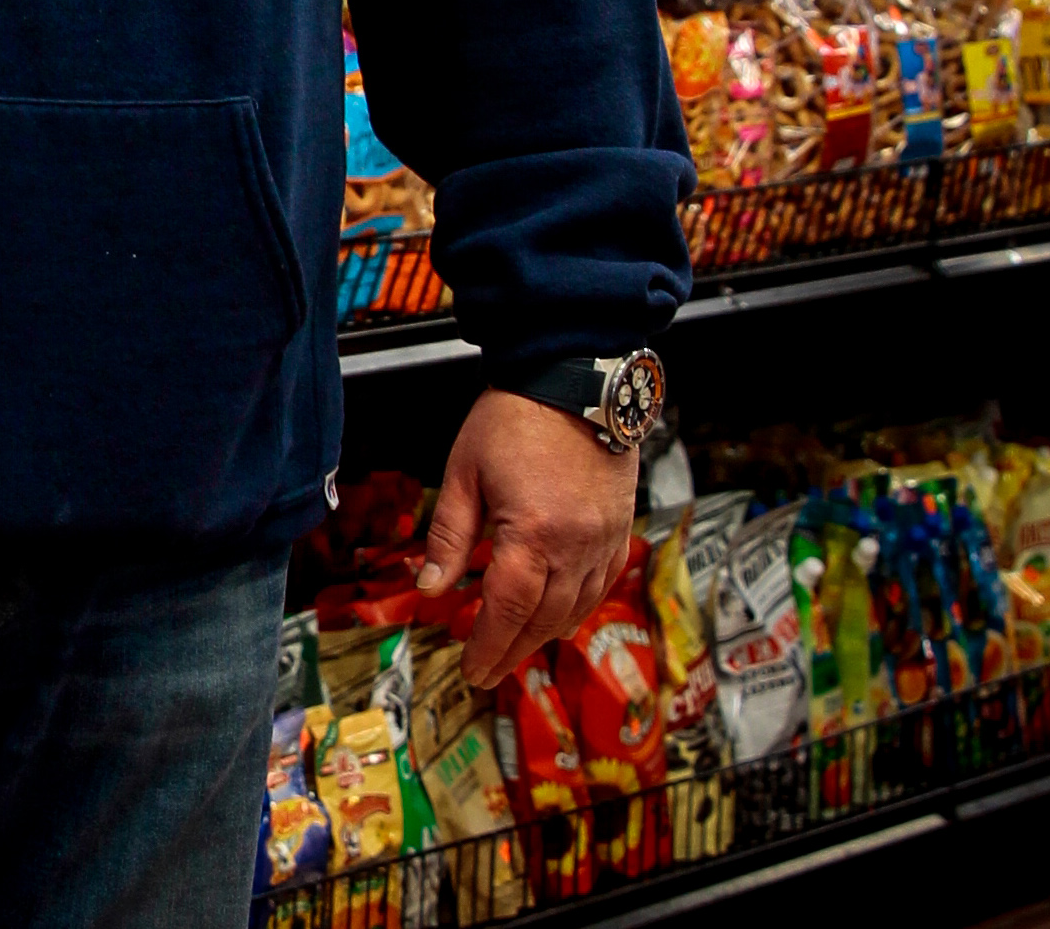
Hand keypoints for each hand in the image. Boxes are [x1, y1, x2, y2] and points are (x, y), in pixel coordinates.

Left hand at [415, 386, 637, 692]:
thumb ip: (450, 536)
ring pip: (575, 608)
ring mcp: (603, 539)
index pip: (507, 610)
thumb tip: (429, 588)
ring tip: (515, 649)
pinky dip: (580, 607)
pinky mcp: (620, 527)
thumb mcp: (464, 471)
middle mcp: (575, 546)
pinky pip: (603, 583)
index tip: (471, 671)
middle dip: (511, 650)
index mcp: (531, 534)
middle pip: (542, 619)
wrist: (573, 378)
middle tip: (487, 671)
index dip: (487, 646)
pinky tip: (561, 617)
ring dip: (544, 635)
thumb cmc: (514, 417)